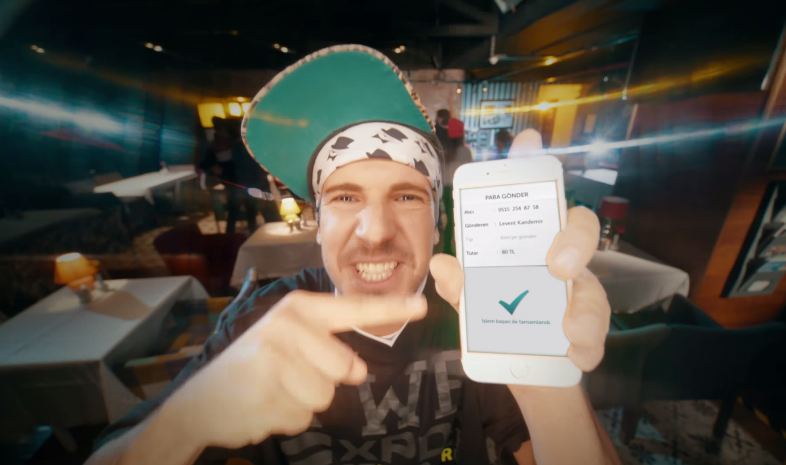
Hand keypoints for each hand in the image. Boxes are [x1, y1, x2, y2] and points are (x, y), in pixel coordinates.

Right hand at [167, 291, 426, 448]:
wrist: (199, 401)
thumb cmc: (252, 367)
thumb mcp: (287, 341)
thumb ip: (328, 348)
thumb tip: (360, 369)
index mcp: (298, 309)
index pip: (353, 309)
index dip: (390, 309)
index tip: (422, 306)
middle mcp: (288, 326)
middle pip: (347, 367)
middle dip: (325, 381)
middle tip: (287, 376)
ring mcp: (276, 357)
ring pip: (326, 396)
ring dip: (304, 403)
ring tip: (273, 390)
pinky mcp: (267, 390)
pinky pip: (304, 416)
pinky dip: (287, 419)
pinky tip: (263, 405)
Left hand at [429, 206, 608, 371]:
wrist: (511, 359)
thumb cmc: (495, 308)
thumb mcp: (471, 294)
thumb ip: (458, 281)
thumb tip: (441, 264)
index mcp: (537, 244)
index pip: (562, 215)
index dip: (567, 225)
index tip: (552, 240)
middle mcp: (565, 266)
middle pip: (585, 241)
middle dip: (577, 249)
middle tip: (558, 271)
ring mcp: (580, 300)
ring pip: (595, 298)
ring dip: (585, 314)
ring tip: (569, 332)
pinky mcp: (585, 337)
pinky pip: (594, 342)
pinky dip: (585, 351)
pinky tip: (574, 357)